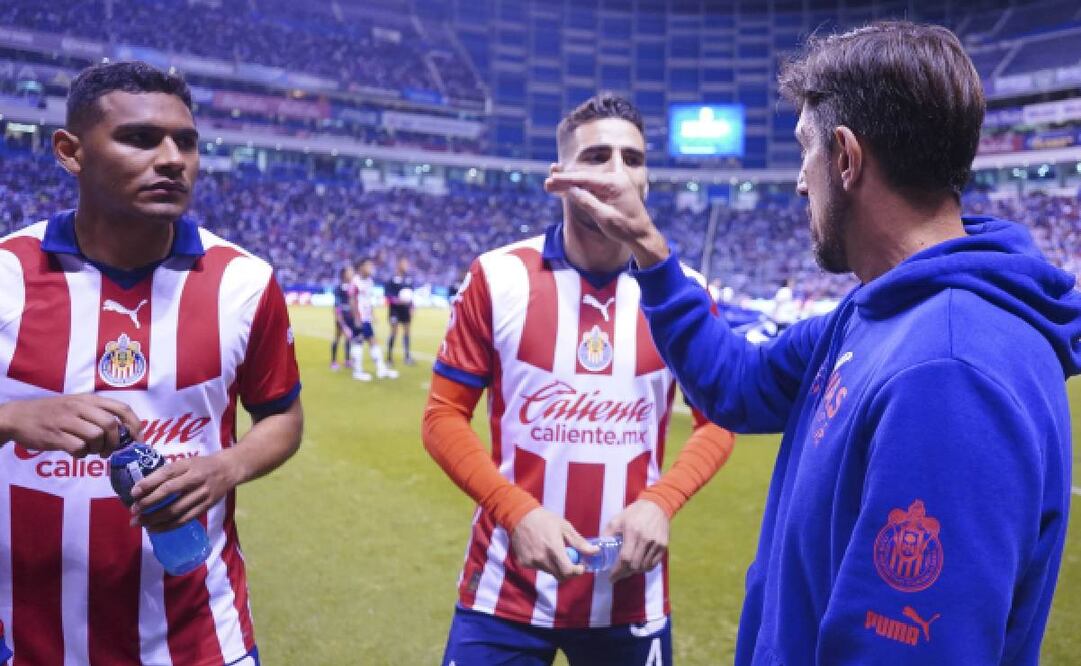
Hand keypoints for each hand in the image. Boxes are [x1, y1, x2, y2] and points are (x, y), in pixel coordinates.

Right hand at [0, 394, 141, 457]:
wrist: (18, 416)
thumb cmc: (53, 412)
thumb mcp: (77, 404)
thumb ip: (98, 413)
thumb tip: (124, 432)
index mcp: (89, 399)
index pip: (122, 408)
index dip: (135, 425)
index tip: (138, 440)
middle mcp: (80, 407)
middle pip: (111, 425)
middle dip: (115, 442)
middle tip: (108, 451)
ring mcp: (67, 420)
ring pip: (96, 436)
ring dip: (98, 449)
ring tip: (91, 450)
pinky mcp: (55, 435)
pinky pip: (78, 448)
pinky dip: (82, 454)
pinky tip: (76, 452)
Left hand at [130, 452, 240, 531]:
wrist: (229, 470)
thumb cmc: (202, 465)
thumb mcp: (186, 462)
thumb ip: (169, 473)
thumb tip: (142, 488)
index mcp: (189, 465)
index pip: (166, 474)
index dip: (148, 483)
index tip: (133, 493)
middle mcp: (196, 479)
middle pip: (169, 492)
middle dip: (148, 503)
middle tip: (133, 511)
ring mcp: (203, 494)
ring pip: (176, 510)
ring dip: (155, 518)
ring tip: (140, 523)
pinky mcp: (206, 507)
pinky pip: (185, 519)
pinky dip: (168, 526)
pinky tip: (155, 529)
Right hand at [510, 507, 596, 580]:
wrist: (520, 516)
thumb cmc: (545, 519)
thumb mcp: (565, 527)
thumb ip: (580, 542)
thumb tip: (595, 551)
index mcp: (554, 549)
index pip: (568, 572)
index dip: (577, 572)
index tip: (581, 566)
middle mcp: (542, 558)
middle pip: (560, 576)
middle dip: (569, 571)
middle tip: (570, 560)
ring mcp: (532, 562)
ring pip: (549, 572)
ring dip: (555, 566)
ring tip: (553, 551)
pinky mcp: (523, 563)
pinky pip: (538, 568)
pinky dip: (543, 563)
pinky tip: (540, 550)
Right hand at [544, 170, 669, 267]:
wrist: (642, 236)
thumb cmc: (626, 228)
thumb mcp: (604, 217)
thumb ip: (587, 201)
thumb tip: (571, 190)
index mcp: (615, 183)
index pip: (585, 178)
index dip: (566, 179)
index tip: (552, 179)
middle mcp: (615, 179)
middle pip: (584, 178)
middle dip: (565, 181)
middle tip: (547, 183)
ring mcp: (614, 184)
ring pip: (587, 182)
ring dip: (570, 185)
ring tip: (551, 184)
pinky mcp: (612, 191)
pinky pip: (593, 188)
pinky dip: (580, 190)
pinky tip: (566, 189)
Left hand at [603, 499, 669, 582]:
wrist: (656, 505)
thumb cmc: (633, 513)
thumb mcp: (617, 520)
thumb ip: (607, 534)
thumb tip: (597, 549)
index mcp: (632, 532)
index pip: (625, 558)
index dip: (617, 571)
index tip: (611, 577)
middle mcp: (646, 539)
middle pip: (635, 565)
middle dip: (625, 573)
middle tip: (618, 574)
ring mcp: (657, 544)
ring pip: (644, 567)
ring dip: (634, 571)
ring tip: (627, 569)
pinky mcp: (664, 546)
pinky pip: (653, 564)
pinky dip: (644, 568)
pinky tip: (638, 565)